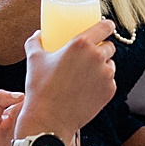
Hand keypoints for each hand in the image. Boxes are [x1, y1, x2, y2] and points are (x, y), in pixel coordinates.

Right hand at [18, 23, 116, 142]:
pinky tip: (86, 88)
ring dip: (102, 66)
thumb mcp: (34, 59)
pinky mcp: (110, 91)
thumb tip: (38, 34)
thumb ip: (35, 42)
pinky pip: (109, 81)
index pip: (105, 27)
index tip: (106, 27)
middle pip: (109, 46)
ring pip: (110, 65)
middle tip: (88, 57)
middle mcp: (97, 57)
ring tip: (85, 75)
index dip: (107, 26)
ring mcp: (106, 75)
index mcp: (81, 44)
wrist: (48, 119)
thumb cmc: (40, 88)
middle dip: (101, 49)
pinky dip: (101, 83)